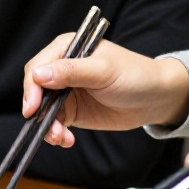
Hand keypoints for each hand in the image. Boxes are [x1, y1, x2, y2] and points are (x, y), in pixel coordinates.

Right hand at [22, 34, 188, 146]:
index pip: (38, 67)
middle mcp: (62, 68)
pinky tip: (66, 140)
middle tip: (48, 128)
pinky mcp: (71, 110)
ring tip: (61, 138)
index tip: (32, 108)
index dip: (32, 88)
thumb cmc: (135, 76)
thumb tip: (38, 75)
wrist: (156, 98)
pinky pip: (54, 122)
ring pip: (43, 110)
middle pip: (35, 90)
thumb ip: (71, 72)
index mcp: (68, 48)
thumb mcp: (103, 72)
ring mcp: (65, 91)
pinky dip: (56, 133)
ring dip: (48, 126)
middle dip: (39, 111)